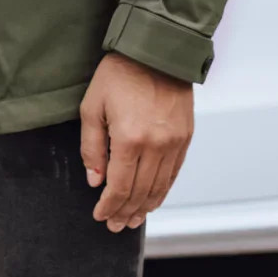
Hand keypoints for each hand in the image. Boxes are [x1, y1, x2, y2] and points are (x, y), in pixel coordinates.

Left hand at [80, 53, 194, 231]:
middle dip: (125, 212)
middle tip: (116, 225)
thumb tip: (95, 180)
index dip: (108, 206)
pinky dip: (163, 190)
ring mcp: (174, 142)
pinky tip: (153, 200)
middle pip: (139, 192)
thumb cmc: (119, 75)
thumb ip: (92, 147)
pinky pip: (174, 173)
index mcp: (129, 139)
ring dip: (145, 207)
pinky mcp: (185, 136)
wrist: (157, 50)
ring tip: (133, 220)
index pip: (118, 187)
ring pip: (159, 187)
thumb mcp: (92, 107)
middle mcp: (156, 145)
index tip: (101, 216)